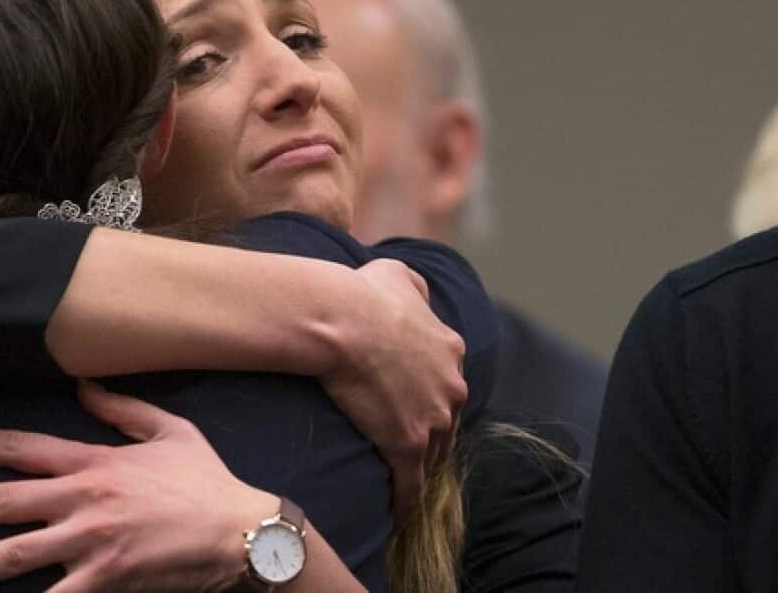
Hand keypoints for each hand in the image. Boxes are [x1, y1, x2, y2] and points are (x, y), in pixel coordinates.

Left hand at [0, 381, 276, 591]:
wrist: (243, 533)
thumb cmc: (206, 483)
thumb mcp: (168, 430)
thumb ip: (119, 408)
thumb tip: (80, 384)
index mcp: (90, 463)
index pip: (13, 448)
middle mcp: (80, 500)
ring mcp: (89, 544)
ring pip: (9, 556)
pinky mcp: (105, 581)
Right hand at [320, 258, 466, 524]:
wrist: (341, 321)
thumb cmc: (362, 294)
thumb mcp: (397, 275)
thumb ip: (414, 286)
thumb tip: (418, 292)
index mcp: (449, 350)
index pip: (446, 382)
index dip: (428, 394)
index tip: (411, 402)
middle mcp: (450, 387)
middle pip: (446, 421)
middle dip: (430, 433)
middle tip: (406, 444)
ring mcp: (432, 419)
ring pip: (433, 454)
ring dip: (420, 468)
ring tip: (403, 483)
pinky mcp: (408, 445)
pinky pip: (411, 483)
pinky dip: (406, 501)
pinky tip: (399, 517)